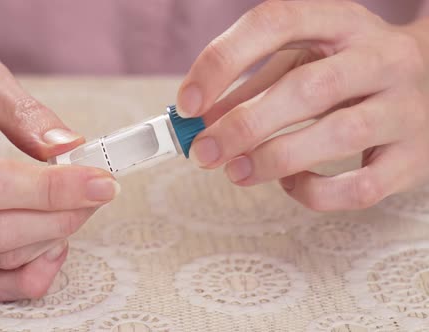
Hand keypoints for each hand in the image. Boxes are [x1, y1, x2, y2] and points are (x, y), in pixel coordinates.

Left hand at [178, 0, 428, 210]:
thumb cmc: (348, 74)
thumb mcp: (302, 61)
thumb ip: (250, 87)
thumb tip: (199, 122)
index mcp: (341, 22)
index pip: (275, 23)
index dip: (222, 62)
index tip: (187, 104)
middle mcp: (380, 58)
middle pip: (307, 87)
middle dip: (244, 124)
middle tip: (203, 151)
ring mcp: (404, 108)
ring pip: (338, 135)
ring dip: (273, 158)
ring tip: (234, 171)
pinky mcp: (413, 158)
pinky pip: (362, 186)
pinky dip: (316, 192)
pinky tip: (290, 184)